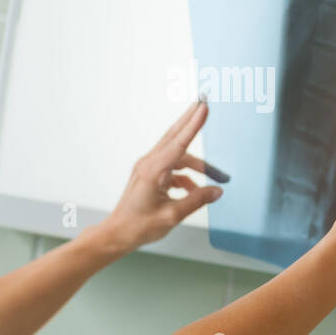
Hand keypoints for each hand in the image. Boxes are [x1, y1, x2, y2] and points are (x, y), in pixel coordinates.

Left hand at [100, 99, 223, 252]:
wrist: (117, 234)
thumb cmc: (139, 227)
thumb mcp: (172, 216)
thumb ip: (197, 200)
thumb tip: (217, 191)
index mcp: (154, 171)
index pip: (179, 143)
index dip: (194, 124)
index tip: (203, 107)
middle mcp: (149, 163)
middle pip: (175, 136)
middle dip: (191, 119)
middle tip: (204, 101)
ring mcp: (148, 167)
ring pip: (178, 155)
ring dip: (198, 165)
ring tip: (218, 176)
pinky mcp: (150, 174)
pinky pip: (173, 168)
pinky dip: (187, 177)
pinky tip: (196, 191)